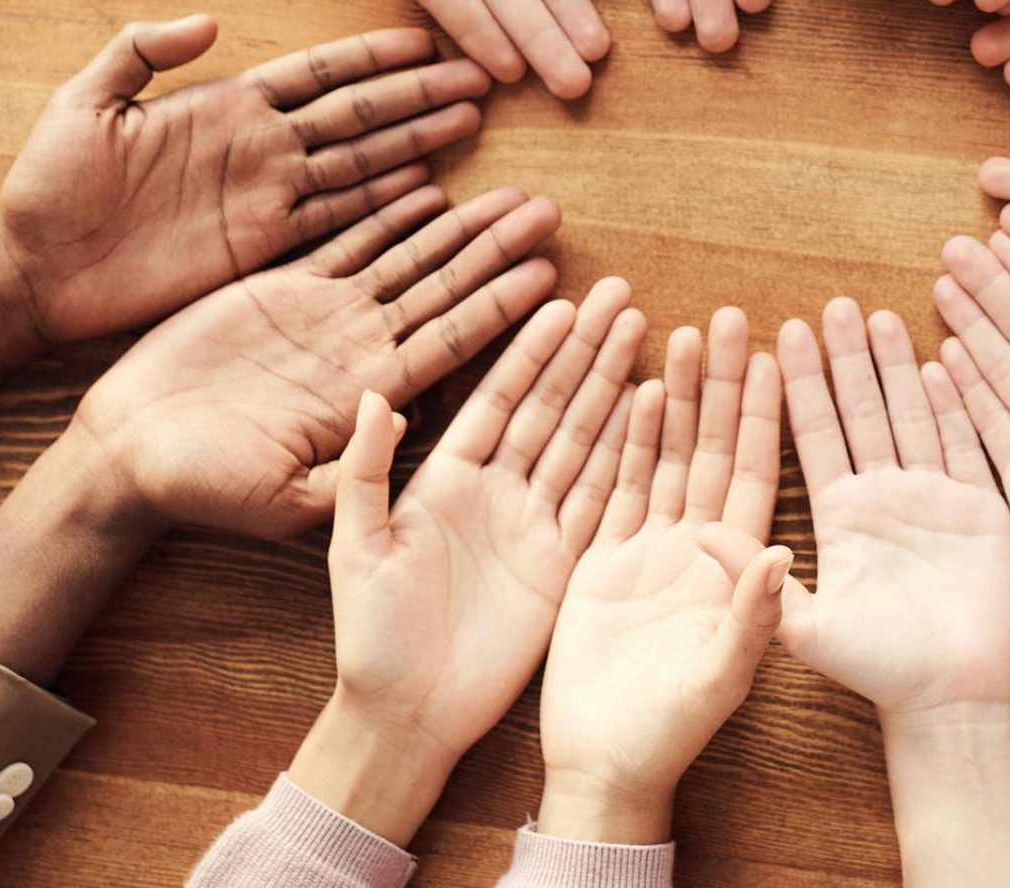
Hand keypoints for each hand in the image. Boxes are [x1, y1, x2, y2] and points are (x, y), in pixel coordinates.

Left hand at [0, 19, 487, 345]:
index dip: (371, 56)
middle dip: (417, 95)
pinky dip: (380, 207)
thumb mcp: (83, 103)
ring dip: (414, 142)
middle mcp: (259, 147)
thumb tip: (208, 21)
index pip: (316, 72)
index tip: (427, 40)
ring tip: (468, 122)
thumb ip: (140, 53)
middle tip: (479, 78)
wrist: (34, 270)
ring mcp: (264, 198)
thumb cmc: (48, 185)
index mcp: (225, 104)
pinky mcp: (259, 248)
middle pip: (356, 114)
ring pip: (358, 163)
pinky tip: (425, 190)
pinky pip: (332, 221)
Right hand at [67, 186, 561, 537]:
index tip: (552, 275)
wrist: (129, 453)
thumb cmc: (204, 489)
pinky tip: (426, 183)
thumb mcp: (287, 499)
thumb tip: (409, 424)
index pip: (453, 341)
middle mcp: (359, 349)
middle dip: (498, 251)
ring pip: (408, 257)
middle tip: (552, 212)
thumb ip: (353, 470)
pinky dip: (384, 211)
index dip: (502, 307)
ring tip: (512, 193)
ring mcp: (326, 316)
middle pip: (446, 288)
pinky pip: (345, 238)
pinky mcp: (283, 289)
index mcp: (369, 394)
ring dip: (459, 225)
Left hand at [293, 281, 647, 842]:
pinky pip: (601, 499)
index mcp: (445, 479)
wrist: (408, 713)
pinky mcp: (562, 564)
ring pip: (582, 441)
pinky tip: (653, 413)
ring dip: (614, 389)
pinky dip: (628, 456)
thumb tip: (376, 393)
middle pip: (550, 406)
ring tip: (645, 334)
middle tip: (621, 296)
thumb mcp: (355, 545)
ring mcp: (533, 525)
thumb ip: (366, 469)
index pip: (498, 398)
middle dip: (585, 351)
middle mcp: (495, 492)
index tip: (562, 302)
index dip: (529, 351)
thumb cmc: (370, 633)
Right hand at [537, 309, 789, 843]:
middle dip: (722, 383)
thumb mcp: (721, 675)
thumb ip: (752, 614)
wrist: (604, 766)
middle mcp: (699, 549)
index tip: (781, 354)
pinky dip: (628, 440)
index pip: (758, 474)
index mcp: (736, 569)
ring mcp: (652, 550)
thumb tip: (783, 552)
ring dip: (677, 396)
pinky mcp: (604, 559)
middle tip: (730, 316)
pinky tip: (635, 389)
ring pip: (668, 455)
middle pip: (714, 448)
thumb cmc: (672, 732)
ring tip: (681, 331)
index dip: (768, 415)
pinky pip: (619, 486)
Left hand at [706, 300, 1009, 715]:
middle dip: (845, 360)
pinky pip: (966, 446)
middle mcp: (882, 497)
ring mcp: (933, 498)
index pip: (813, 436)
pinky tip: (942, 363)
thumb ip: (751, 583)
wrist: (949, 702)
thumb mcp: (801, 630)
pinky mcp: (981, 509)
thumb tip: (700, 534)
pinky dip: (954, 407)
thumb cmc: (874, 671)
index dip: (797, 387)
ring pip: (910, 417)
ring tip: (879, 315)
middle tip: (830, 303)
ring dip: (895, 368)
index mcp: (838, 516)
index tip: (775, 334)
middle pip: (860, 413)